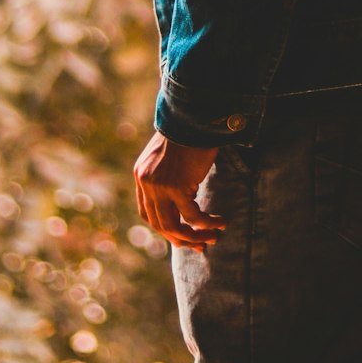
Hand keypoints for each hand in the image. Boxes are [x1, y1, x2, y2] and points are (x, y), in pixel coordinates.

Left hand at [133, 131, 227, 251]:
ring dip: (195, 236)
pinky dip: (207, 224)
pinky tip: (220, 222)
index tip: (182, 237)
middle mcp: (146, 182)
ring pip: (174, 226)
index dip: (164, 229)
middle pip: (159, 224)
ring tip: (214, 237)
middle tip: (200, 246)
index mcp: (141, 176)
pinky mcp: (176, 186)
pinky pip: (193, 216)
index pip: (147, 214)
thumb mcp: (171, 158)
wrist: (194, 117)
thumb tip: (185, 198)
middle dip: (181, 239)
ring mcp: (159, 186)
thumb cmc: (189, 134)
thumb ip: (169, 177)